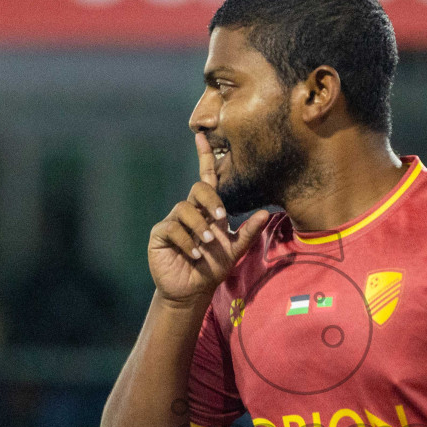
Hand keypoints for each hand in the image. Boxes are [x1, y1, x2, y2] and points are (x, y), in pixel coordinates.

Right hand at [148, 132, 268, 305]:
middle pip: (198, 188)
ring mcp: (173, 221)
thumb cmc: (212, 268)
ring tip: (206, 245)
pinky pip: (172, 227)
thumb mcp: (234, 250)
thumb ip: (248, 232)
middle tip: (220, 219)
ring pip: (184, 209)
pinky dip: (186, 241)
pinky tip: (193, 255)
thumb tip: (266, 214)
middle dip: (211, 200)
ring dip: (199, 227)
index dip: (204, 157)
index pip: (206, 179)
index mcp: (207, 210)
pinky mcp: (160, 234)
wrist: (192, 290)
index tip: (202, 136)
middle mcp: (190, 211)